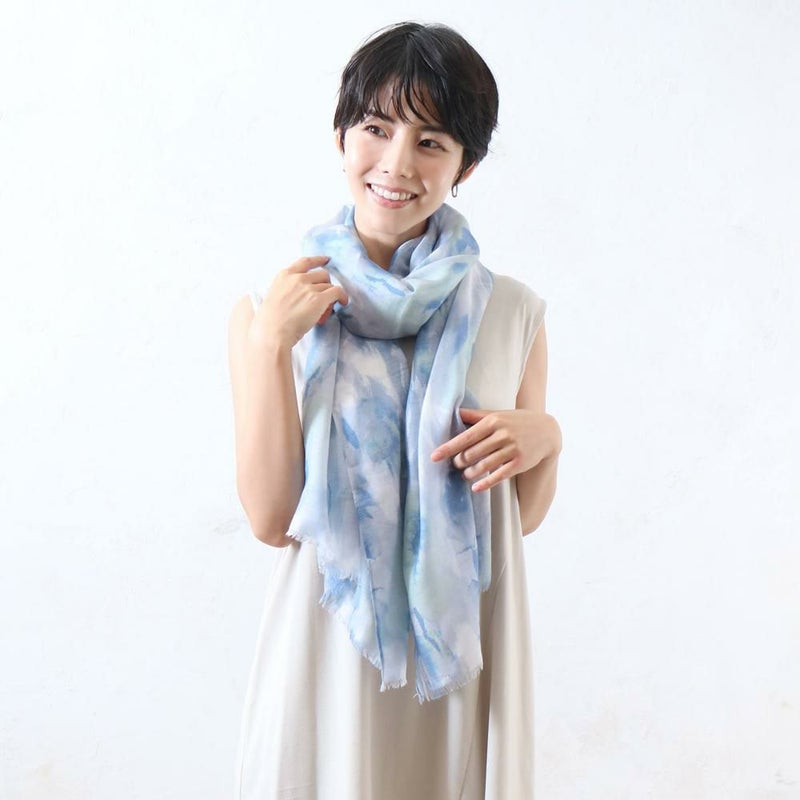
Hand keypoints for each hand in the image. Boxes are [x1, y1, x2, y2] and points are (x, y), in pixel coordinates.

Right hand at [253, 256, 348, 348]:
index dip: (318, 260)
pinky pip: (337, 292)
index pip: (305, 261)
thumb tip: (304, 295)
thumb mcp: (274, 295)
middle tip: (323, 300)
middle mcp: (297, 278)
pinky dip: (342, 297)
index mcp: (284, 275)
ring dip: (330, 297)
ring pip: (329, 285)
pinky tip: (343, 303)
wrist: (272, 332)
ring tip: (324, 312)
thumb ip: (288, 288)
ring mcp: (308, 288)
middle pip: (321, 274)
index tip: (326, 260)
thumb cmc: (270, 321)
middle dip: (325, 285)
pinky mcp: (319, 299)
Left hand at [431, 408, 560, 492]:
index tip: (433, 457)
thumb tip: (453, 412)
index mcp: (493, 421)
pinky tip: (476, 487)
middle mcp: (502, 434)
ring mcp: (512, 449)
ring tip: (465, 474)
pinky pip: (498, 476)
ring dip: (470, 473)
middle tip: (454, 465)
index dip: (448, 448)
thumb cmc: (516, 422)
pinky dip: (485, 483)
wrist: (547, 431)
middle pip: (472, 453)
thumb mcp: (497, 415)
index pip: (465, 436)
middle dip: (459, 462)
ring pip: (483, 465)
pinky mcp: (520, 463)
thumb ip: (475, 416)